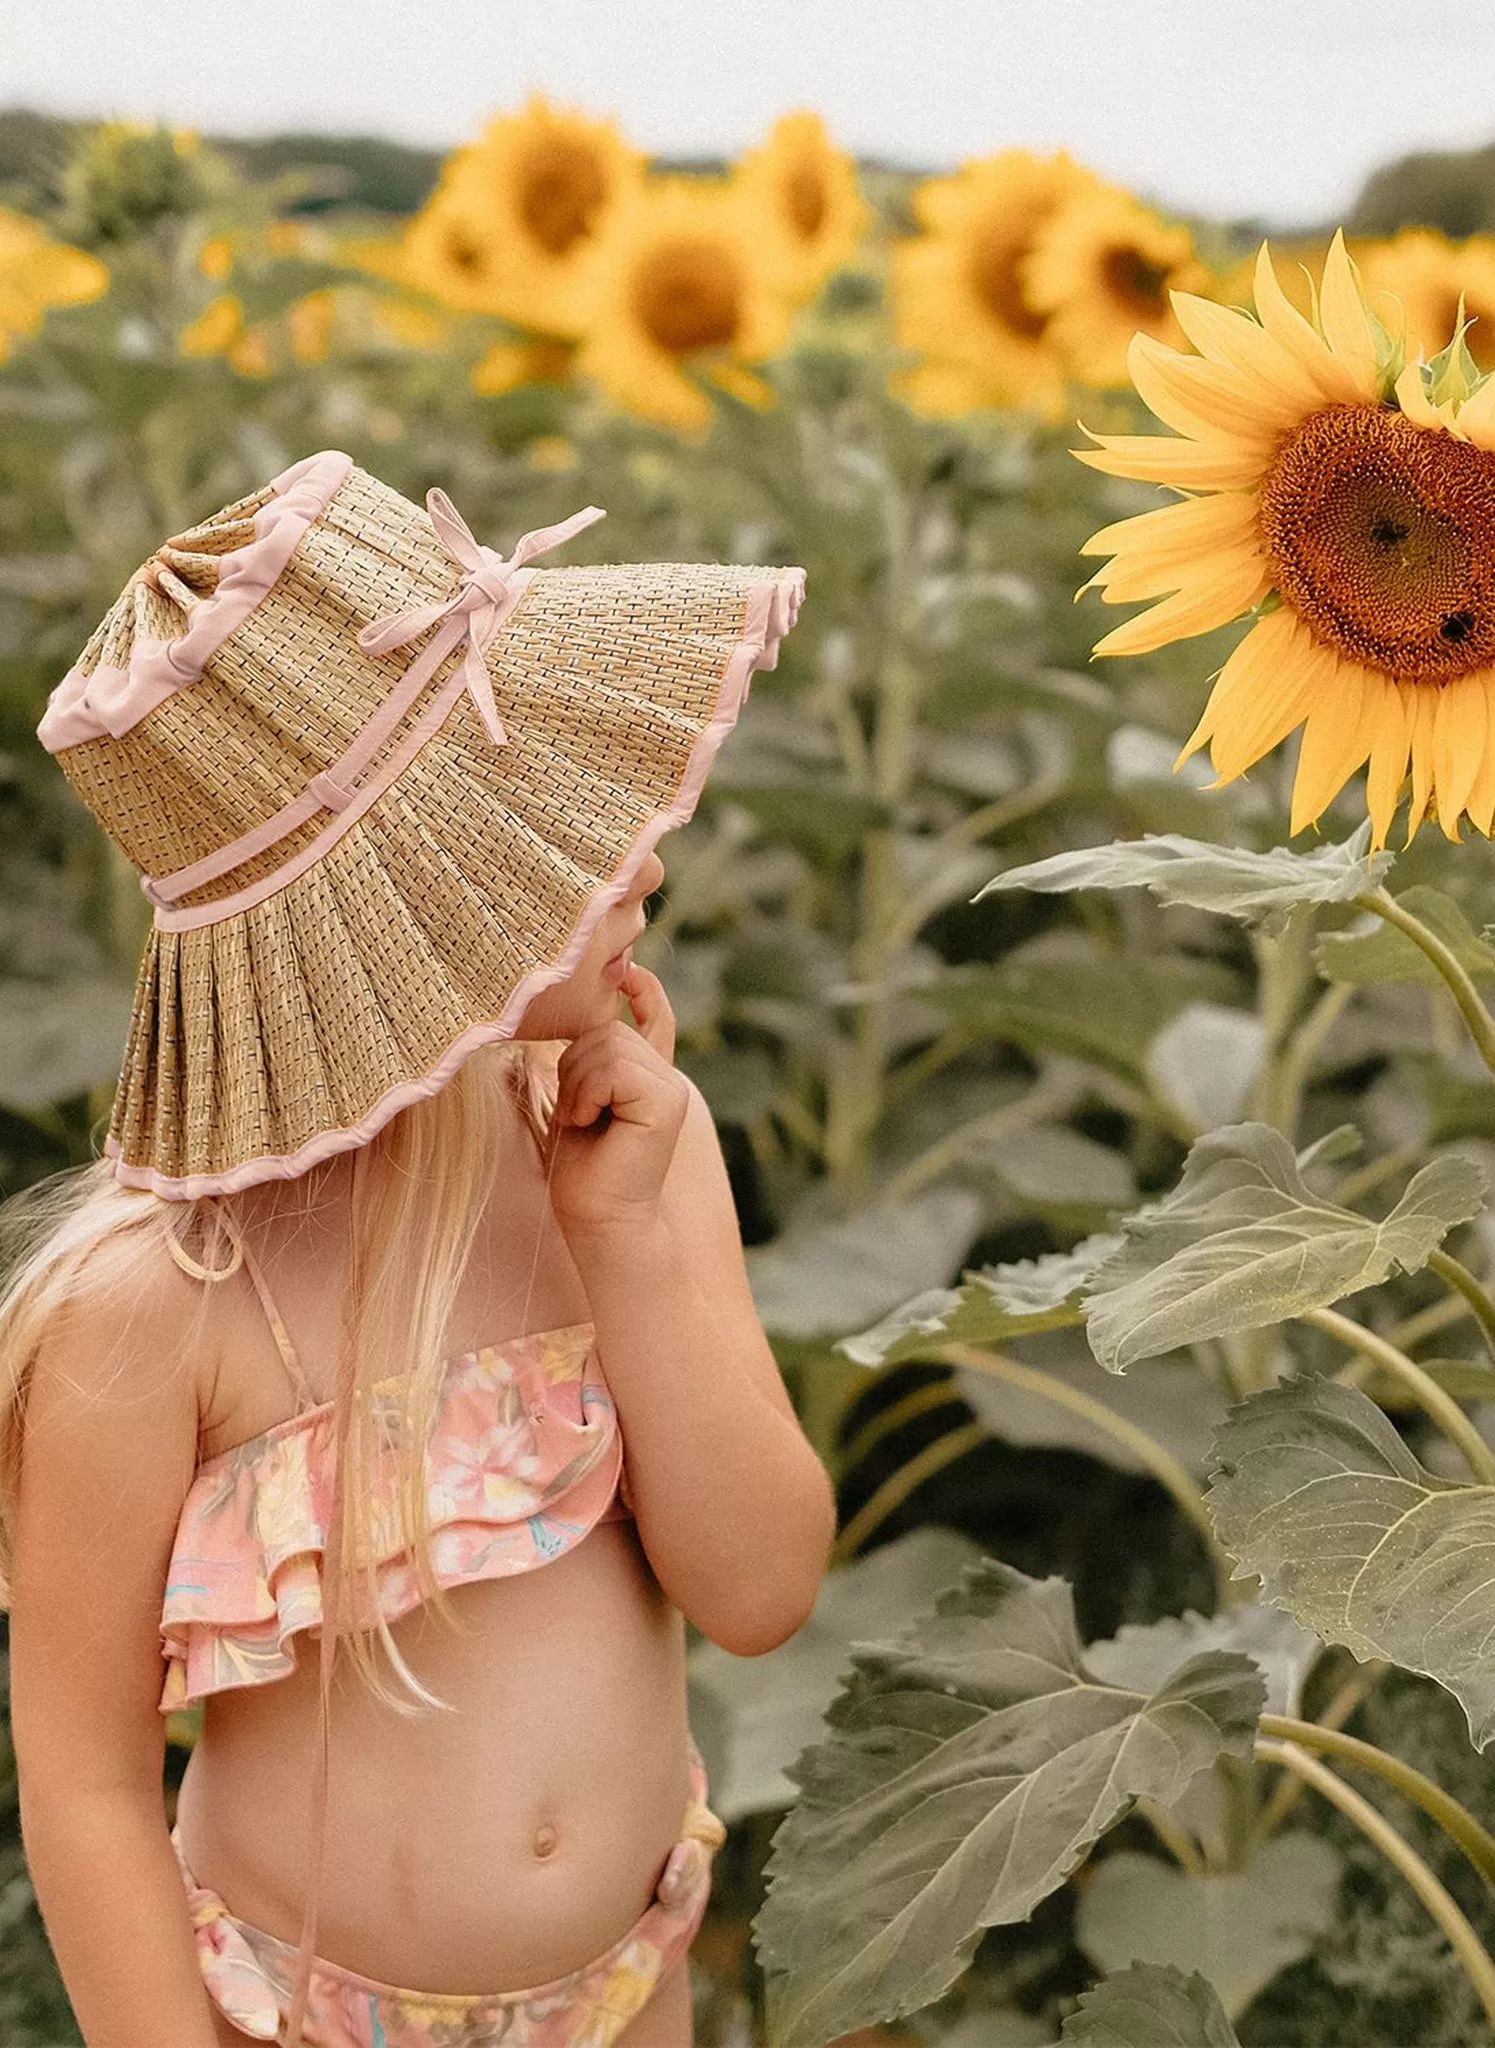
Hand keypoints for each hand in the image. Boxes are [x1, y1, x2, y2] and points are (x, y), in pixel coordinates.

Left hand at [545, 964, 689, 1244]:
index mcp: (649, 1079)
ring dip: (577, 1082)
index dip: (643, 990)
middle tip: (575, 1114)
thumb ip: (589, 1061)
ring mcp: (671, 1088)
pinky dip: (588, 1092)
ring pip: (608, 1044)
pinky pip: (614, 1067)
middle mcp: (666, 1078)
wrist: (601, 1223)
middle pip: (607, 1030)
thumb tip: (590, 1010)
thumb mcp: (579, 1101)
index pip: (653, 1017)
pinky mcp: (666, 1101)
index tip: (626, 970)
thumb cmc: (583, 1173)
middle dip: (574, 1066)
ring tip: (582, 1121)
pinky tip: (590, 1122)